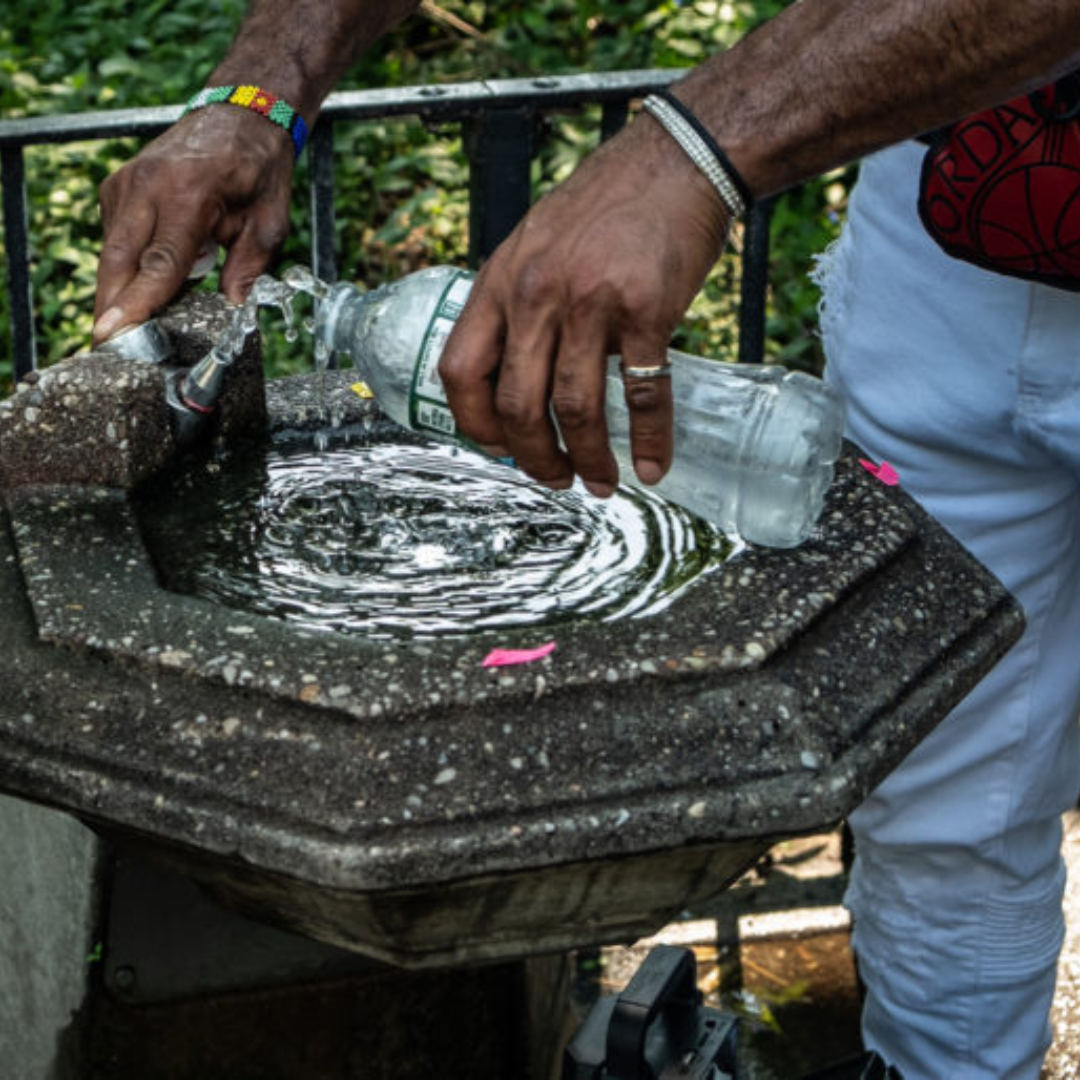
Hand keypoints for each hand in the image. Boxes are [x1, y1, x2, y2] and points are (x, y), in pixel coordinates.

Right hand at [93, 105, 294, 343]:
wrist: (240, 115)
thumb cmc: (258, 169)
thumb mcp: (269, 221)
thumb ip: (250, 266)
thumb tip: (233, 307)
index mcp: (189, 194)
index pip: (159, 262)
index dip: (137, 303)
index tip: (115, 332)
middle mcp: (148, 185)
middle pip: (120, 260)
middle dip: (111, 305)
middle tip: (107, 346)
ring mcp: (127, 182)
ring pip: (114, 250)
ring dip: (120, 288)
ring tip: (133, 324)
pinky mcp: (118, 186)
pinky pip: (117, 236)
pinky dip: (129, 264)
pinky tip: (148, 281)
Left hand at [437, 113, 729, 496]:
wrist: (676, 160)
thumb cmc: (608, 205)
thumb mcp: (536, 244)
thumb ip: (519, 303)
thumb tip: (514, 370)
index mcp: (500, 282)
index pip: (460, 371)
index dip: (474, 423)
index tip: (498, 447)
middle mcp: (535, 294)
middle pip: (516, 404)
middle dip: (533, 457)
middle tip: (554, 478)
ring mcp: (589, 302)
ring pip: (574, 407)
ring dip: (587, 458)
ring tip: (600, 481)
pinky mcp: (644, 308)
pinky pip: (641, 392)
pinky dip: (647, 439)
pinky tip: (651, 465)